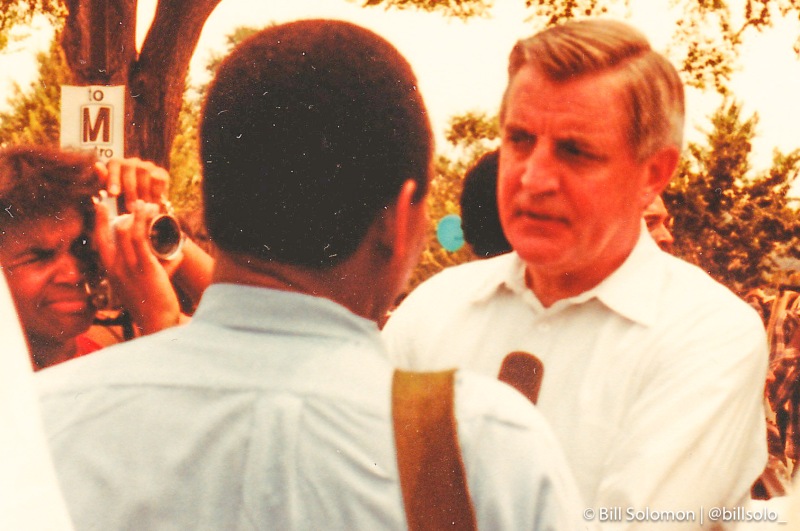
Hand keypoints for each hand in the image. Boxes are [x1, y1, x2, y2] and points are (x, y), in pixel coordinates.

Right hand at [94, 198, 182, 334]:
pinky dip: (143, 222)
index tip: (100, 206)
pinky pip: (140, 239)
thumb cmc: (155, 303)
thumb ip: (162, 265)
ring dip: (137, 215)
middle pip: (110, 233)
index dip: (99, 222)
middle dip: (115, 214)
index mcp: (112, 271)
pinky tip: (149, 212)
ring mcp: (129, 267)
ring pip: (127, 232)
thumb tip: (177, 252)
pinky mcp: (144, 267)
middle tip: (129, 202)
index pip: (99, 242)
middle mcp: (116, 268)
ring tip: (146, 204)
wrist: (158, 321)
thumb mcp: (151, 282)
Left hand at [95, 157, 169, 211]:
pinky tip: (153, 201)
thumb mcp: (109, 194)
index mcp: (117, 164)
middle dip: (129, 189)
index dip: (114, 178)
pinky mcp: (162, 174)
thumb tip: (97, 165)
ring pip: (144, 171)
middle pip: (130, 168)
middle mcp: (133, 162)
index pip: (115, 163)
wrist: (143, 210)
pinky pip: (159, 177)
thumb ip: (102, 181)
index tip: (113, 194)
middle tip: (130, 207)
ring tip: (142, 206)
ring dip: (143, 190)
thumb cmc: (121, 201)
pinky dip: (156, 189)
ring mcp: (148, 166)